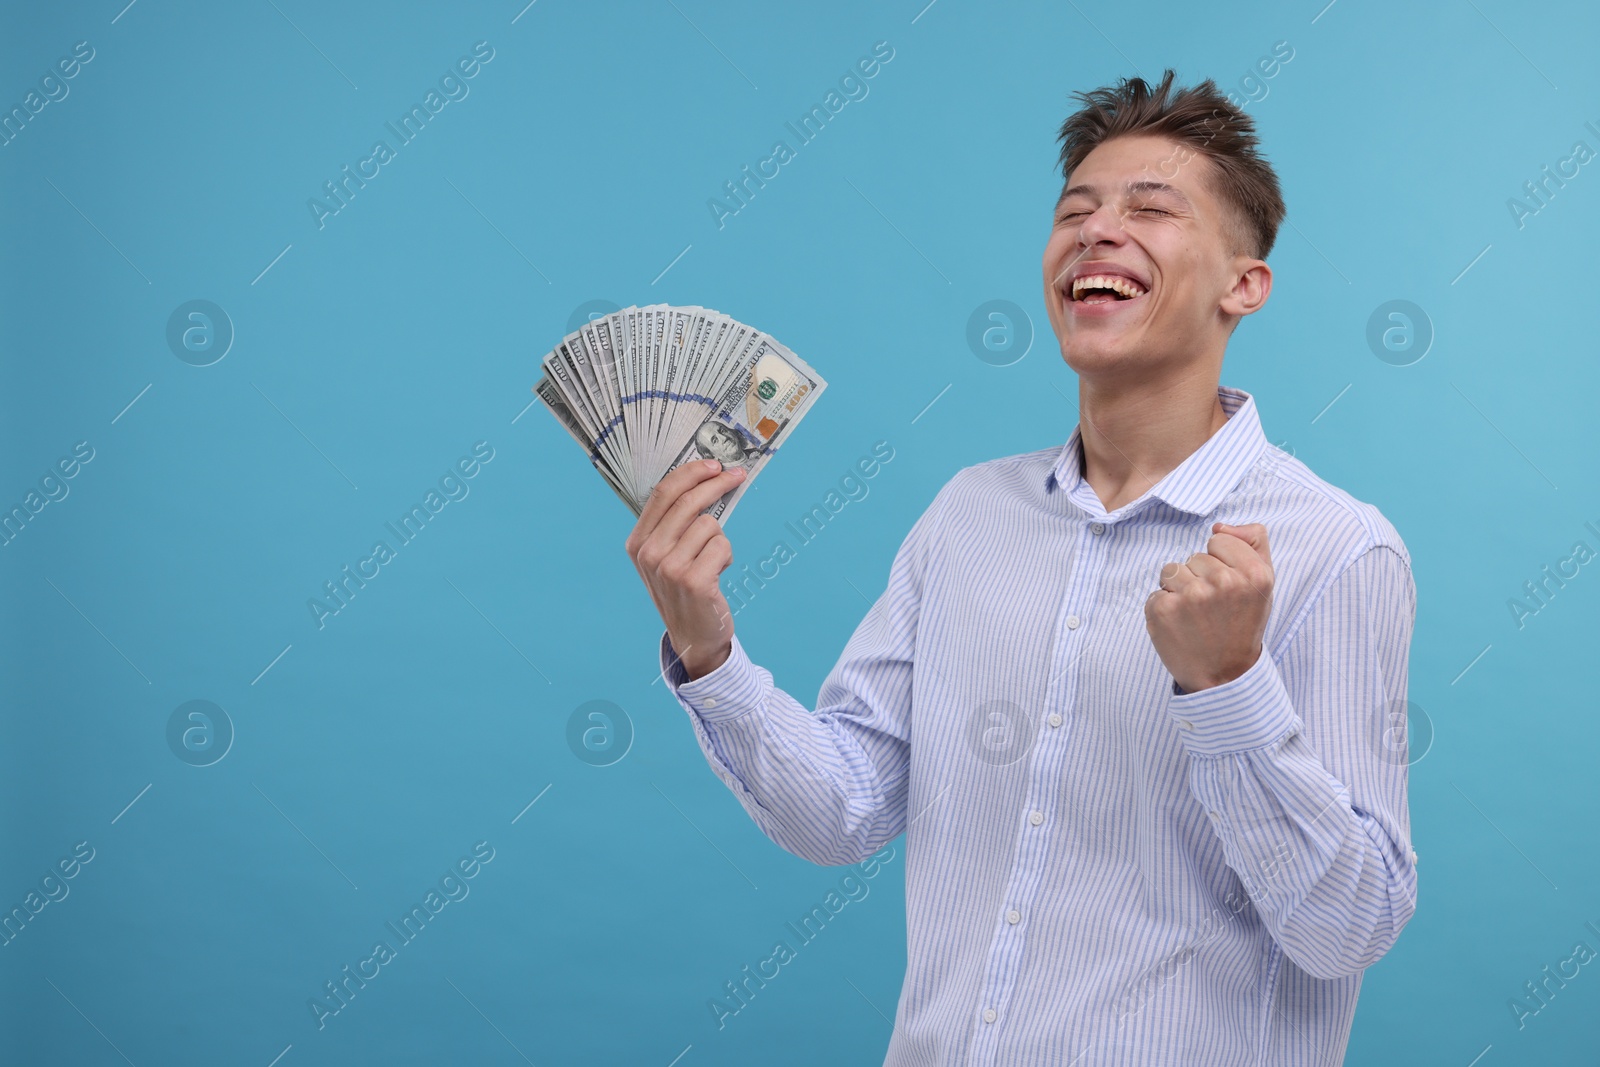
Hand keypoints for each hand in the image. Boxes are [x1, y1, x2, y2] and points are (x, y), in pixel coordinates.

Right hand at [625, 458, 744, 679]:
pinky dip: (726, 555)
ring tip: (713, 560)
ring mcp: (669, 568)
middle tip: (737, 475)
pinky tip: (717, 573)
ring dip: (719, 539)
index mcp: (638, 543)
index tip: (713, 464)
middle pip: (687, 502)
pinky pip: (722, 545)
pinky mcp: (694, 581)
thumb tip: (704, 480)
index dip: (690, 473)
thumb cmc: (684, 591)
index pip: (663, 494)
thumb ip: (675, 524)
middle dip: (716, 483)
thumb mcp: (666, 556)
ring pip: (709, 524)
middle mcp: (649, 554)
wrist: (693, 638)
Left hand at [1144, 522, 1273, 693]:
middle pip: (1195, 556)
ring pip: (1172, 569)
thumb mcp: (1263, 583)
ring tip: (1195, 616)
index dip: (1221, 562)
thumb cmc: (1241, 625)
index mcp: (1255, 574)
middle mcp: (1224, 582)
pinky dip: (1164, 607)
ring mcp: (1192, 596)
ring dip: (1179, 589)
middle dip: (1200, 577)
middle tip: (1213, 609)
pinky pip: (1157, 591)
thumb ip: (1252, 542)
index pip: (1220, 539)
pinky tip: (1181, 626)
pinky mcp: (1163, 609)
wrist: (1223, 677)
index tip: (1229, 588)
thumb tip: (1219, 525)